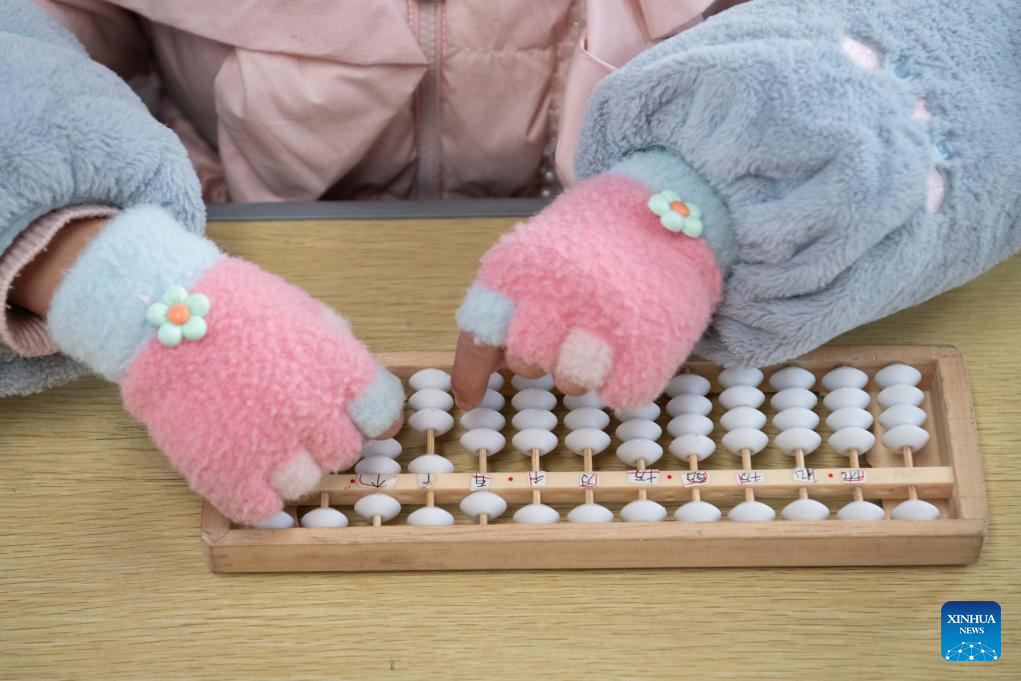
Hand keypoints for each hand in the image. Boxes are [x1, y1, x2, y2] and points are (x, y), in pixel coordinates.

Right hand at [120, 259, 403, 523]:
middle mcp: (314, 412)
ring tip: (262, 441)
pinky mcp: (226, 475)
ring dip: (291, 468)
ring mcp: (270, 447)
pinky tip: (246, 474)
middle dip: (325, 438)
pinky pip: (261, 510)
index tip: (351, 413)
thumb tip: (378, 407)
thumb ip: (344, 357)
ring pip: (306, 484)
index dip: (367, 415)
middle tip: (294, 421)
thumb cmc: (237, 307)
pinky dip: (258, 498)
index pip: (382, 413)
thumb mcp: (305, 314)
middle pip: (344, 451)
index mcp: (340, 369)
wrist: (158, 312)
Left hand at [452, 174, 722, 410]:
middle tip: (563, 332)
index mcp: (519, 265)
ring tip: (606, 329)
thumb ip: (508, 301)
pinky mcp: (651, 342)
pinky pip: (620, 393)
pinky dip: (624, 379)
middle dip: (539, 357)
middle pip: (526, 363)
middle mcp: (557, 290)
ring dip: (584, 367)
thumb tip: (481, 364)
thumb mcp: (540, 252)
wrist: (679, 203)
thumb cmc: (598, 239)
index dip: (470, 374)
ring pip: (572, 383)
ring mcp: (605, 317)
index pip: (480, 335)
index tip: (469, 400)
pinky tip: (633, 347)